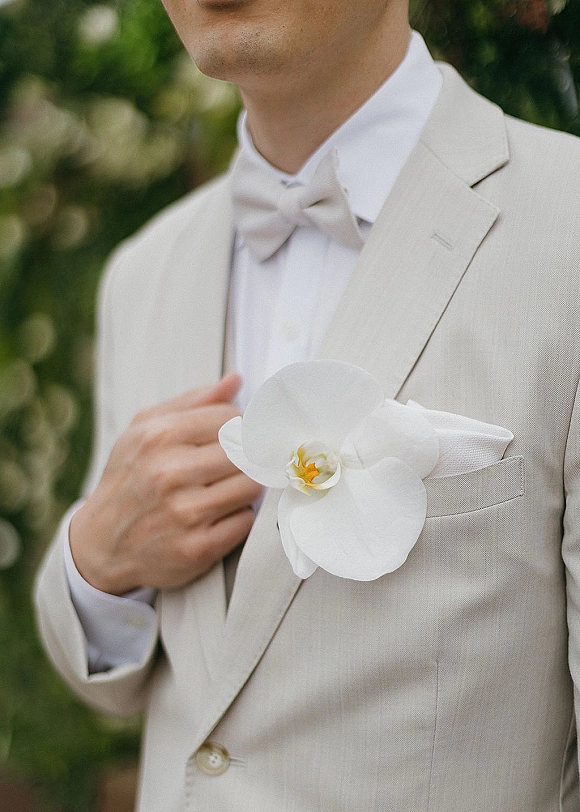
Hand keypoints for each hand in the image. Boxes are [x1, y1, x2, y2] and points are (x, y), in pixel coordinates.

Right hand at [69, 374, 262, 594]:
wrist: (101, 544)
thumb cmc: (130, 480)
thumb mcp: (144, 431)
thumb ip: (192, 403)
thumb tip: (234, 381)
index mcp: (158, 437)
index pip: (229, 417)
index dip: (236, 425)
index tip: (230, 437)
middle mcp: (170, 473)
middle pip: (245, 451)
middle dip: (244, 457)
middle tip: (231, 466)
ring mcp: (184, 512)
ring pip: (251, 486)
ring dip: (244, 487)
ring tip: (224, 489)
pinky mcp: (197, 547)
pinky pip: (244, 522)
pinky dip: (237, 518)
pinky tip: (218, 516)